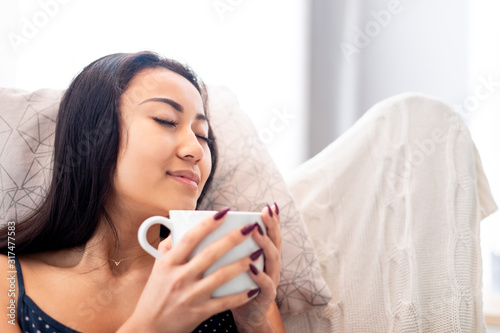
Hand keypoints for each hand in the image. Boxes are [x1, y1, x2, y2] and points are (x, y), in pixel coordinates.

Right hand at [125, 209, 265, 332]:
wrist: (148, 328)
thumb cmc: (154, 295)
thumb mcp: (157, 268)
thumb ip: (168, 248)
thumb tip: (179, 228)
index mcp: (169, 263)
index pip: (190, 238)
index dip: (208, 223)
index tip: (225, 212)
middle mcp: (180, 277)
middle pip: (211, 253)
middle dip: (234, 238)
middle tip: (251, 227)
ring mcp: (191, 296)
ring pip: (222, 276)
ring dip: (243, 263)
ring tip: (259, 253)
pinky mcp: (200, 312)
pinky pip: (225, 302)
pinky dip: (241, 295)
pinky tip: (254, 287)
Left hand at [230, 203, 281, 331]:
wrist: (245, 316)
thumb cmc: (235, 286)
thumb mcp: (234, 263)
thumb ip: (228, 247)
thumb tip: (208, 226)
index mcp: (263, 255)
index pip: (270, 233)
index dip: (272, 220)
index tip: (269, 205)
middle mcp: (271, 265)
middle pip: (275, 242)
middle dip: (271, 225)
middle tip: (265, 212)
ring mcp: (271, 280)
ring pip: (272, 259)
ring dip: (265, 244)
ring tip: (256, 232)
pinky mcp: (266, 296)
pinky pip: (266, 285)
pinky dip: (260, 276)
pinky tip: (252, 267)